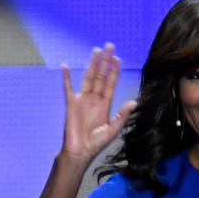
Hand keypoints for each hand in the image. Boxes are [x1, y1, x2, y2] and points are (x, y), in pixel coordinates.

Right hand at [60, 42, 137, 164]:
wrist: (80, 152)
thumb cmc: (96, 144)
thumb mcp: (113, 129)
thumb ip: (122, 115)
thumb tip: (134, 102)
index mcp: (105, 105)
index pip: (111, 84)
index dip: (114, 71)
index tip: (117, 59)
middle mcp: (94, 99)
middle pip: (101, 76)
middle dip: (105, 61)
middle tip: (109, 46)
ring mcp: (82, 100)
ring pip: (88, 77)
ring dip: (92, 64)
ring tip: (96, 51)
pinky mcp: (71, 104)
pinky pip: (68, 88)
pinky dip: (66, 77)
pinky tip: (64, 66)